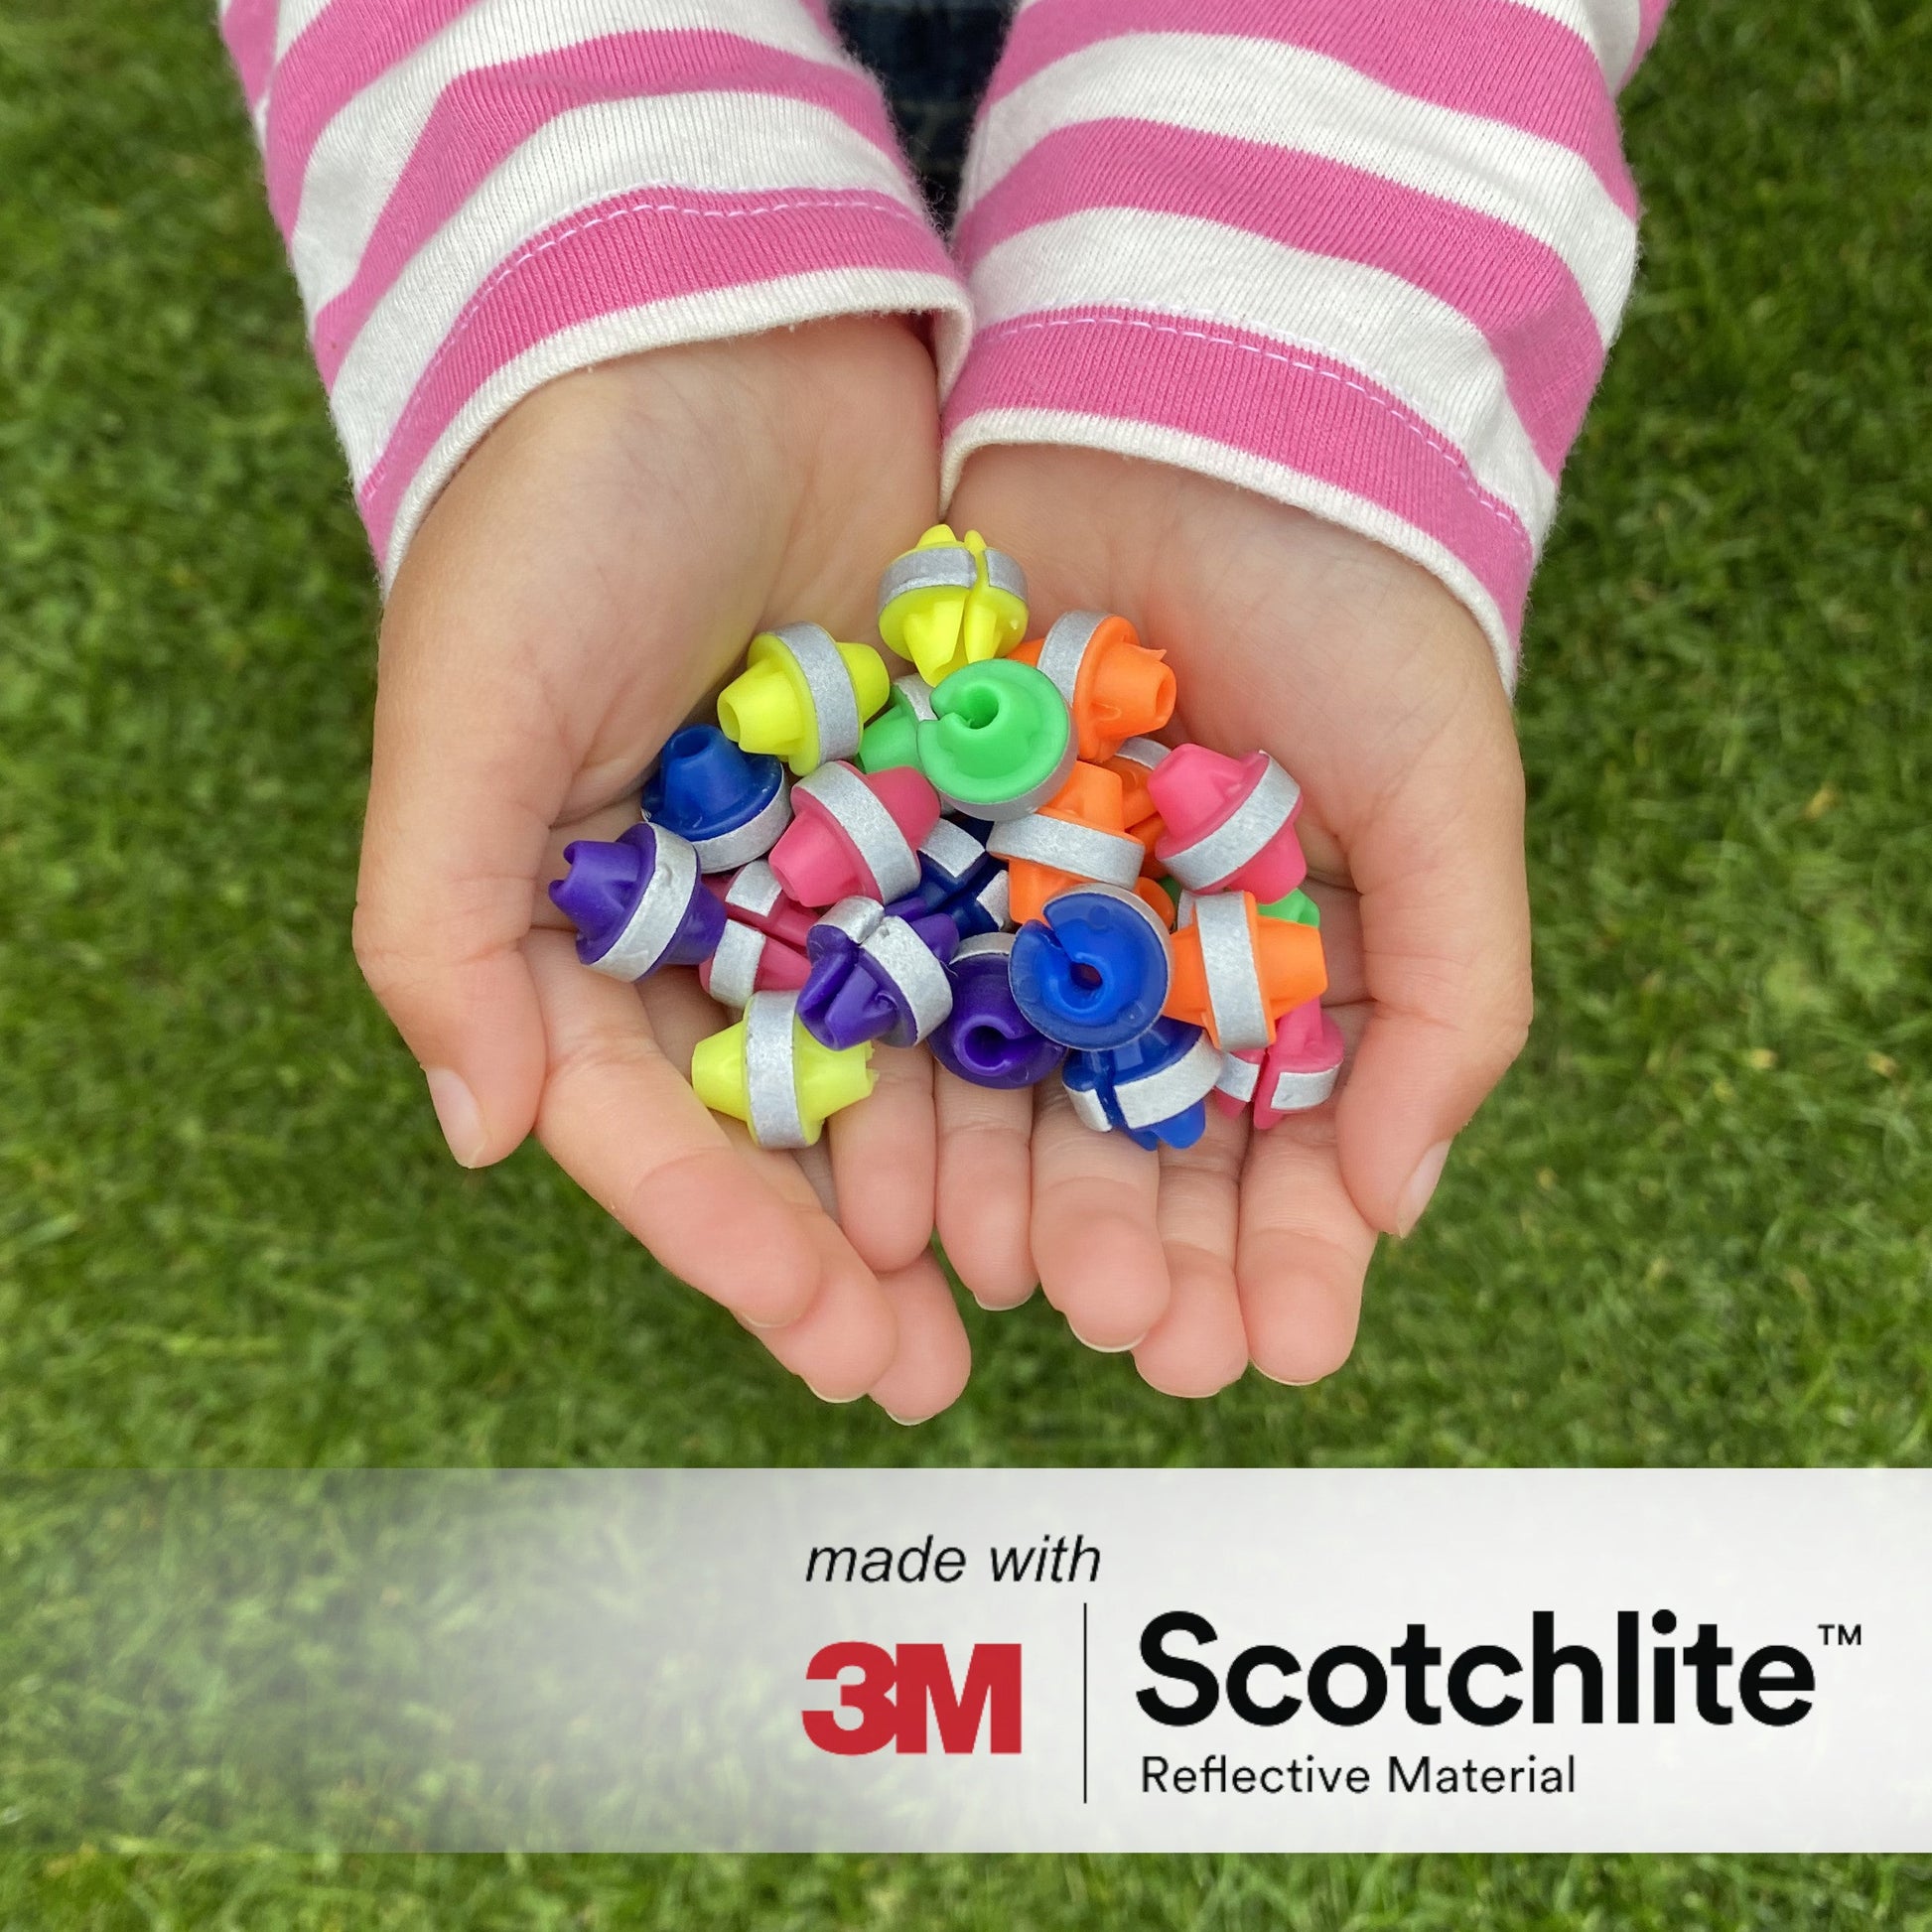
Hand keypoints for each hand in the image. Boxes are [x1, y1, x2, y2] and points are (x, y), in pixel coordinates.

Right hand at [353, 319, 969, 1421]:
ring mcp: (841, 857)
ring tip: (1054, 1286)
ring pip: (913, 1052)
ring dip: (976, 1174)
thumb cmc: (555, 508)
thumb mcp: (461, 708)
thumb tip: (481, 1139)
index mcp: (581, 919)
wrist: (715, 324)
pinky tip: (1108, 1119)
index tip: (832, 1342)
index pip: (656, 1121)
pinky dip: (1045, 1026)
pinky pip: (999, 933)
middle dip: (865, 1250)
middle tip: (936, 1370)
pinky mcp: (949, 789)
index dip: (738, 1242)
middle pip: (795, 1118)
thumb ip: (440, 923)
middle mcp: (717, 911)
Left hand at [941, 447, 1531, 1394]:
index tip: (1272, 1346)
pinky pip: (908, 991)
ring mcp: (1032, 908)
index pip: (1285, 1141)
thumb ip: (1453, 1001)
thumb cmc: (1357, 601)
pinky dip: (910, 1091)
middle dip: (1146, 1246)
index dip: (1283, 1250)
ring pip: (1016, 1090)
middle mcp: (1153, 954)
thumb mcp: (1448, 795)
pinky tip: (909, 1186)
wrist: (1206, 413)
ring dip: (1021, 1198)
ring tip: (1023, 1281)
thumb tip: (1399, 1204)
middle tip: (1147, 1336)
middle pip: (1140, 1138)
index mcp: (1289, 956)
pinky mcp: (923, 847)